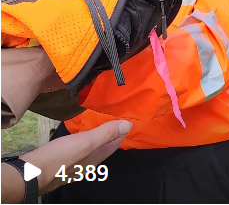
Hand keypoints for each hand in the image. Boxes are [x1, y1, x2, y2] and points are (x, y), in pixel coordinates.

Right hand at [1, 120, 131, 202]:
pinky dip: (81, 142)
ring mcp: (72, 165)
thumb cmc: (60, 158)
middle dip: (108, 137)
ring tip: (96, 127)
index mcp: (94, 160)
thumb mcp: (85, 142)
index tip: (127, 123)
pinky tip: (76, 138)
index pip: (112, 146)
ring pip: (89, 151)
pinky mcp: (60, 163)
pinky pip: (76, 151)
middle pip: (101, 150)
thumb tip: (128, 125)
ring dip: (95, 139)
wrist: (31, 173)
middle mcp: (85, 165)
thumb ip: (105, 134)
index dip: (120, 135)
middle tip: (113, 122)